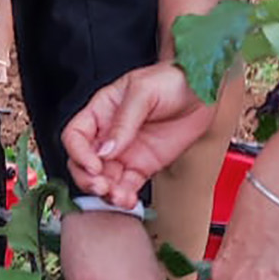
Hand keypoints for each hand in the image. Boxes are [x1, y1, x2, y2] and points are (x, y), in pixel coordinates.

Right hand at [63, 63, 216, 209]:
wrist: (203, 92)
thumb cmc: (171, 80)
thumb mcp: (143, 91)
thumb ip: (123, 122)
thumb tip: (106, 150)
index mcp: (101, 111)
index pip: (75, 136)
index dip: (78, 153)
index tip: (93, 165)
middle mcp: (108, 135)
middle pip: (83, 163)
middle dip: (87, 179)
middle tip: (101, 186)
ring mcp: (125, 153)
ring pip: (104, 179)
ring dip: (106, 192)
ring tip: (117, 196)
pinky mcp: (143, 166)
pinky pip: (127, 187)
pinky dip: (124, 197)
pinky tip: (127, 199)